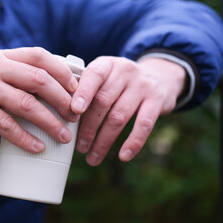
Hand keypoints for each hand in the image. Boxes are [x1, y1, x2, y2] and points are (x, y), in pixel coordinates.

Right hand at [0, 47, 78, 151]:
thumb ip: (10, 75)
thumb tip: (44, 94)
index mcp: (1, 56)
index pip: (39, 56)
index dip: (62, 71)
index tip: (76, 90)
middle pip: (39, 80)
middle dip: (62, 99)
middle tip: (74, 116)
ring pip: (26, 103)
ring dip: (49, 122)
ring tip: (62, 137)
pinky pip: (5, 124)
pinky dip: (24, 138)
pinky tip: (36, 147)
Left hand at [71, 56, 185, 165]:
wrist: (159, 77)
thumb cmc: (120, 82)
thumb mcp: (105, 77)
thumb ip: (87, 89)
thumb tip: (64, 115)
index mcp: (107, 64)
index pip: (94, 74)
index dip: (83, 93)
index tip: (74, 111)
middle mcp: (125, 71)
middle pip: (103, 101)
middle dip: (88, 127)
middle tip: (80, 147)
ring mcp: (143, 85)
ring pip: (119, 116)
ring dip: (104, 141)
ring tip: (93, 157)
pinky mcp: (157, 100)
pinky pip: (144, 124)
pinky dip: (133, 142)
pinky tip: (123, 156)